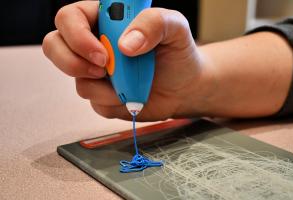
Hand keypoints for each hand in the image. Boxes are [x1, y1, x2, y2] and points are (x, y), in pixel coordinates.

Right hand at [43, 1, 211, 120]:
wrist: (184, 87)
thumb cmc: (177, 54)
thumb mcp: (175, 28)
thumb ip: (153, 23)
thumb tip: (124, 44)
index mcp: (106, 20)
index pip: (70, 18)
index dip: (76, 35)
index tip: (103, 54)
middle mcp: (94, 44)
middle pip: (55, 46)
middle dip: (73, 62)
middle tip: (102, 70)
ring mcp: (95, 72)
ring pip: (76, 80)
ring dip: (104, 87)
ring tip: (130, 83)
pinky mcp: (100, 95)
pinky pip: (93, 102)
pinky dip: (113, 102)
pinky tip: (130, 96)